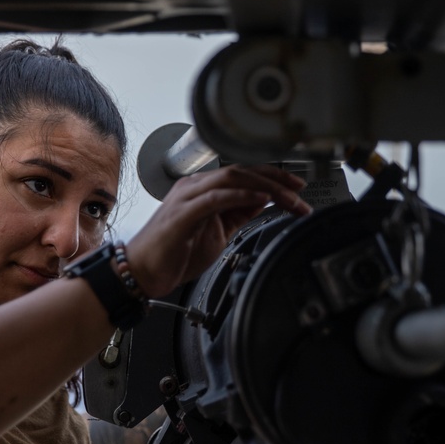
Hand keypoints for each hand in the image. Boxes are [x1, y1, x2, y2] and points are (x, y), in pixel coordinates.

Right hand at [126, 164, 311, 297]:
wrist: (143, 273)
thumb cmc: (175, 254)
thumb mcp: (219, 231)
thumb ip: (238, 213)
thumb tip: (264, 201)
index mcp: (204, 189)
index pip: (244, 173)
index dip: (274, 176)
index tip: (298, 186)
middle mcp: (196, 186)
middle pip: (243, 170)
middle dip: (277, 180)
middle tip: (301, 193)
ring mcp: (188, 197)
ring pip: (233, 178)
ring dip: (266, 187)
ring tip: (289, 198)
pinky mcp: (183, 213)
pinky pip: (217, 197)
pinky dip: (242, 195)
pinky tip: (262, 199)